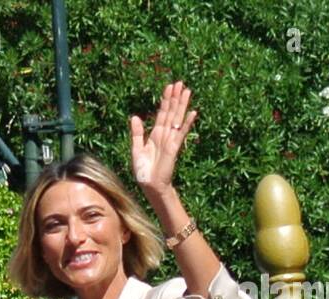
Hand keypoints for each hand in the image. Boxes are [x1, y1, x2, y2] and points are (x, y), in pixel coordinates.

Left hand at [129, 81, 196, 195]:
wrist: (149, 185)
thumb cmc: (143, 171)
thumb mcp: (136, 149)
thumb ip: (137, 133)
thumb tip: (135, 116)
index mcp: (155, 135)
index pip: (162, 114)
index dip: (165, 100)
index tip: (169, 87)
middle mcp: (164, 135)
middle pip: (171, 112)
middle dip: (175, 98)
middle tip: (180, 83)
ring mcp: (171, 140)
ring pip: (177, 118)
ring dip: (182, 105)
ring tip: (187, 91)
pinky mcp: (174, 147)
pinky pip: (181, 132)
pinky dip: (187, 122)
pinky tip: (192, 112)